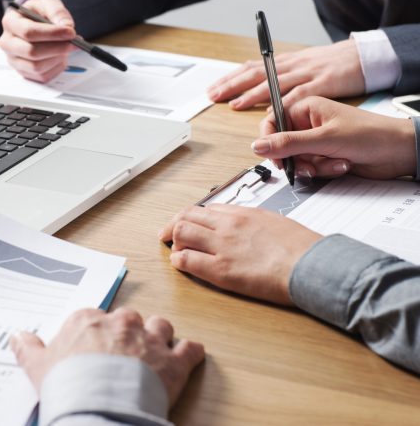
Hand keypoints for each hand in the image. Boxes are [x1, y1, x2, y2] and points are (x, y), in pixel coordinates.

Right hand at [0, 0, 75, 82]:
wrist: (33, 24)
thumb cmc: (38, 13)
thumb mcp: (48, 4)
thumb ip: (57, 12)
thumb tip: (67, 26)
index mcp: (10, 22)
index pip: (29, 32)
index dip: (52, 34)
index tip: (70, 32)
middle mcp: (8, 43)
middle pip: (32, 52)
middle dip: (57, 48)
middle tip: (75, 43)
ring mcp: (14, 60)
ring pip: (37, 67)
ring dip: (57, 58)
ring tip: (66, 48)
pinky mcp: (24, 73)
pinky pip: (42, 76)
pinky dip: (56, 67)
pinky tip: (60, 56)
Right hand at [10, 308, 204, 405]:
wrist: (99, 407)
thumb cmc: (68, 386)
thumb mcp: (38, 367)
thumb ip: (28, 348)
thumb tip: (16, 336)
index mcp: (89, 320)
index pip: (95, 317)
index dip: (97, 333)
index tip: (96, 346)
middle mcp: (122, 323)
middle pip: (130, 319)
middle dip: (129, 333)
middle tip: (124, 353)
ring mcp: (150, 339)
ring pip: (161, 326)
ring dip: (159, 338)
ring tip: (156, 351)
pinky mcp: (174, 361)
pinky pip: (190, 349)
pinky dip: (191, 353)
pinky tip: (190, 356)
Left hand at [160, 205, 320, 304]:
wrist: (312, 264)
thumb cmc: (301, 246)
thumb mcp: (274, 221)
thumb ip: (252, 221)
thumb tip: (243, 225)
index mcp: (242, 213)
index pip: (204, 208)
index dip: (190, 217)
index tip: (186, 223)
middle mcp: (227, 225)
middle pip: (186, 216)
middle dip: (173, 225)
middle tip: (167, 235)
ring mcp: (222, 246)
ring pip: (181, 232)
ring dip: (174, 241)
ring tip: (176, 250)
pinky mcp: (221, 270)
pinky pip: (187, 260)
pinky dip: (178, 261)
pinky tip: (180, 264)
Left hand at [207, 40, 364, 109]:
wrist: (362, 57)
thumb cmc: (331, 66)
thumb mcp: (301, 67)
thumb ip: (280, 78)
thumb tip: (257, 89)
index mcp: (284, 63)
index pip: (251, 68)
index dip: (230, 78)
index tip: (213, 89)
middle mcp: (291, 66)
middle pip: (256, 73)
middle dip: (232, 85)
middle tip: (214, 95)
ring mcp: (306, 73)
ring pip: (274, 83)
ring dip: (253, 94)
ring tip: (235, 104)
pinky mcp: (323, 83)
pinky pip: (301, 94)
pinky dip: (285, 103)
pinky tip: (272, 112)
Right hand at [252, 96, 416, 178]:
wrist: (400, 152)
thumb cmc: (370, 134)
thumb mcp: (324, 139)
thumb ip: (288, 143)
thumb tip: (258, 146)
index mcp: (304, 108)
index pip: (271, 123)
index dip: (269, 142)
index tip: (275, 157)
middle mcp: (307, 123)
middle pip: (282, 146)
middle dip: (297, 159)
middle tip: (310, 164)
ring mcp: (315, 141)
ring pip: (296, 160)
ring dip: (314, 166)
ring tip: (334, 162)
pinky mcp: (323, 156)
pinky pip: (310, 168)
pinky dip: (323, 170)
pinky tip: (341, 164)